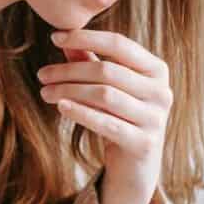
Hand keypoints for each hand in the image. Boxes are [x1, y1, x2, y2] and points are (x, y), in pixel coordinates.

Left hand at [38, 29, 171, 203]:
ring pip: (105, 96)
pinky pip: (107, 123)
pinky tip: (60, 106)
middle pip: (108, 71)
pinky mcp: (143, 143)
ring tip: (45, 92)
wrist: (136, 166)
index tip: (55, 37)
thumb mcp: (109, 88)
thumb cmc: (121, 118)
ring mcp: (155, 118)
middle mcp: (161, 91)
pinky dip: (81, 113)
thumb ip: (91, 62)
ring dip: (69, 91)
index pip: (119, 44)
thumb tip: (64, 39)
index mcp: (156, 69)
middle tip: (42, 74)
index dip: (86, 38)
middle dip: (70, 70)